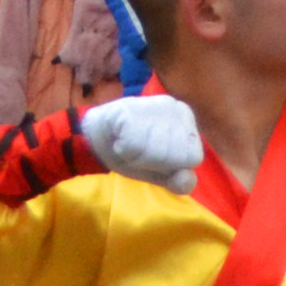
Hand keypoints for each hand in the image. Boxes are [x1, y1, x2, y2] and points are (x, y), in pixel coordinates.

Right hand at [80, 94, 205, 188]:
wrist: (92, 137)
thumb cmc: (130, 153)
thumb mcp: (159, 171)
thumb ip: (178, 180)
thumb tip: (185, 177)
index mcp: (188, 121)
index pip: (193, 158)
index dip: (170, 166)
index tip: (153, 156)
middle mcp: (177, 108)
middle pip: (175, 156)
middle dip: (153, 162)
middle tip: (138, 149)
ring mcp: (154, 105)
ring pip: (155, 153)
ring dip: (137, 157)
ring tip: (128, 143)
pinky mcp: (130, 108)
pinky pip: (133, 147)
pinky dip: (123, 150)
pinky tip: (118, 138)